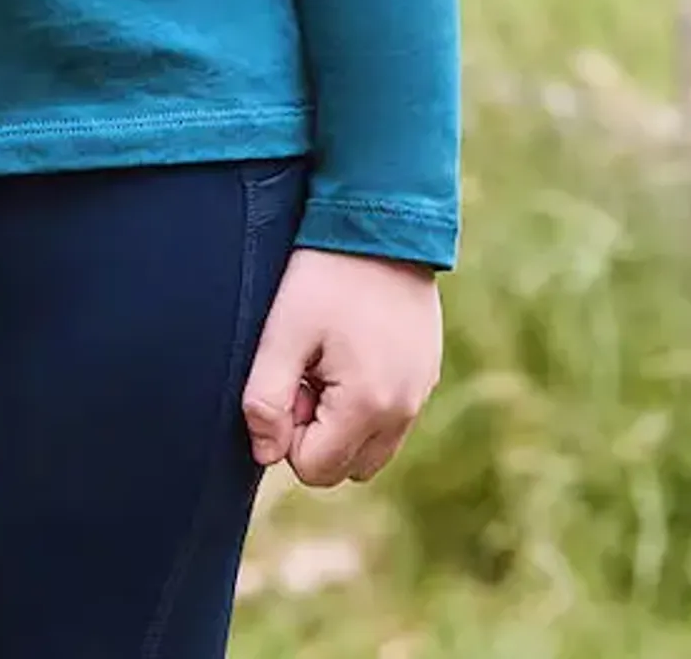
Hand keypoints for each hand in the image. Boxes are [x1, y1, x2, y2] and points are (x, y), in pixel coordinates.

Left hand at [240, 246, 441, 486]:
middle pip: (345, 467)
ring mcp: (421, 392)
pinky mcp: (426, 373)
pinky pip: (391, 417)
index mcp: (369, 406)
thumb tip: (264, 453)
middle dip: (316, 432)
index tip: (290, 377)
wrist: (380, 222)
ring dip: (341, 421)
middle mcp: (405, 411)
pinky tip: (351, 347)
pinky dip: (366, 401)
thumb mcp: (282, 333)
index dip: (288, 431)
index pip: (314, 469)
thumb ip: (265, 400)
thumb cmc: (323, 275)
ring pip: (371, 447)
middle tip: (306, 368)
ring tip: (327, 359)